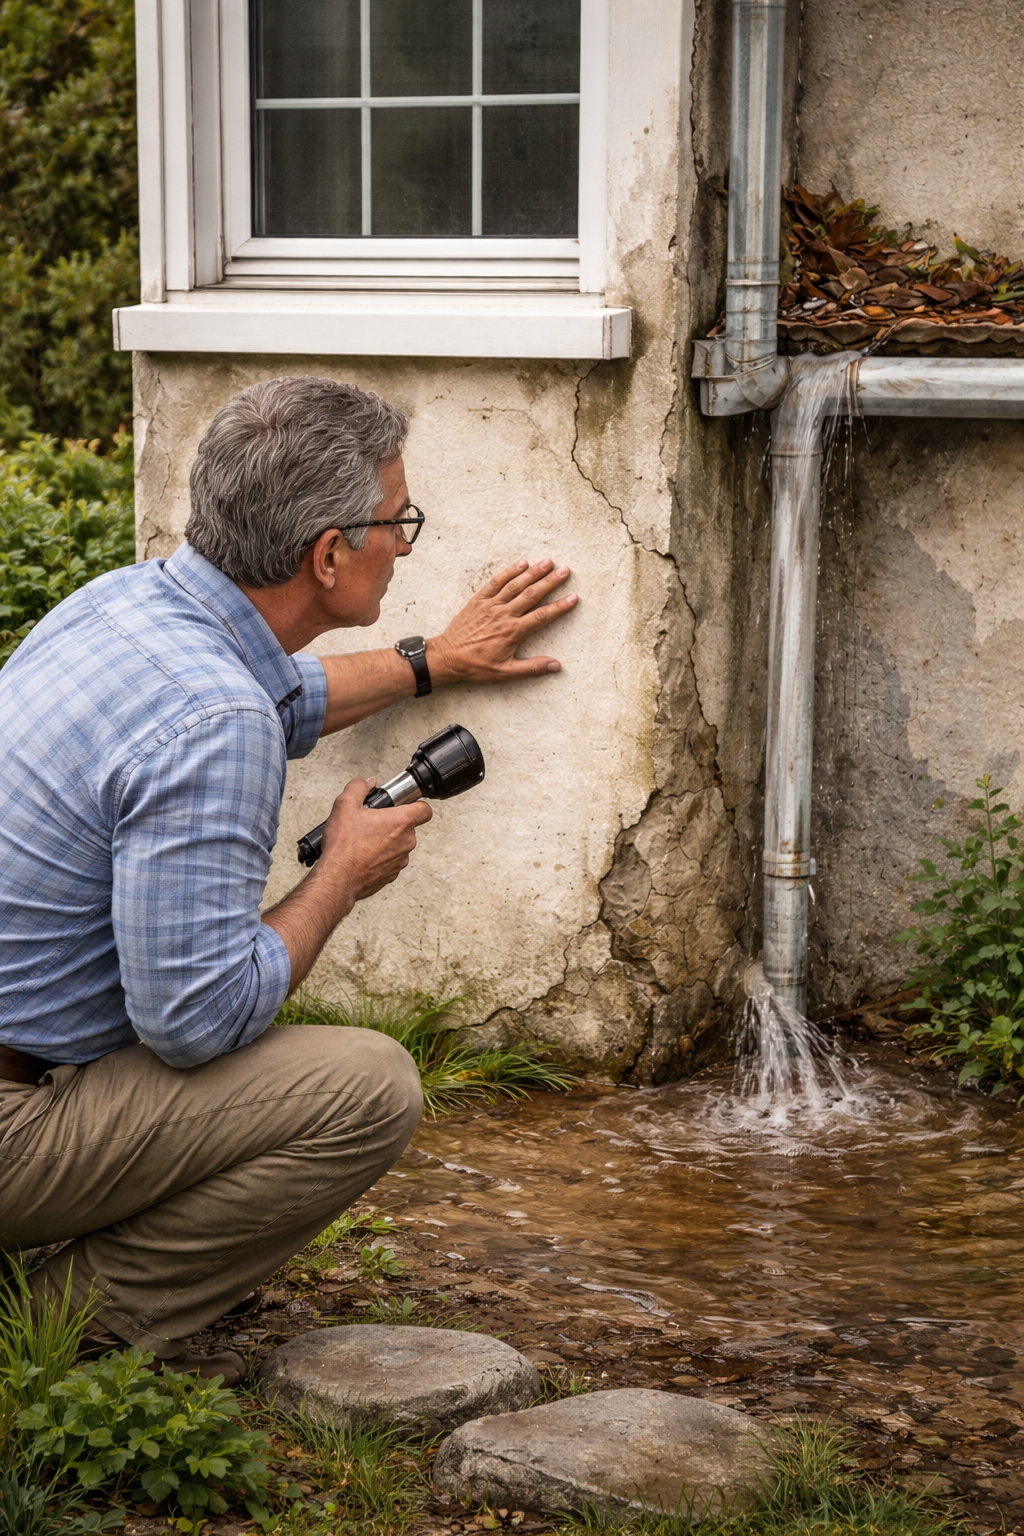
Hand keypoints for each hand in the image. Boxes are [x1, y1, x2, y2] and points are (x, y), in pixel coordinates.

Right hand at [317, 776, 432, 903]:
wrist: (338, 878)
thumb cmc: (344, 846)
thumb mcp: (345, 805)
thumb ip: (359, 787)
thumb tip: (368, 783)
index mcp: (401, 822)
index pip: (425, 809)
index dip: (415, 804)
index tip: (404, 804)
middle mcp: (406, 842)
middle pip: (409, 827)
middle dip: (393, 823)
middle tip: (373, 822)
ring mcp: (401, 860)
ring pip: (400, 844)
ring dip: (387, 841)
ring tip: (366, 839)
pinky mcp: (393, 874)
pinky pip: (391, 860)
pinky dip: (381, 857)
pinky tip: (364, 855)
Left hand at [427, 558, 576, 684]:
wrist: (447, 657)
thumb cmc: (476, 667)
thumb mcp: (505, 673)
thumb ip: (532, 668)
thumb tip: (556, 666)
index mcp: (513, 632)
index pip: (542, 616)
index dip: (559, 606)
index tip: (573, 597)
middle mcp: (503, 615)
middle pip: (532, 594)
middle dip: (550, 581)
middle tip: (565, 571)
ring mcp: (490, 605)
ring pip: (515, 585)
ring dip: (533, 572)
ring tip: (548, 562)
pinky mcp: (478, 600)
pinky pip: (496, 582)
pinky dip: (509, 572)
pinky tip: (520, 563)